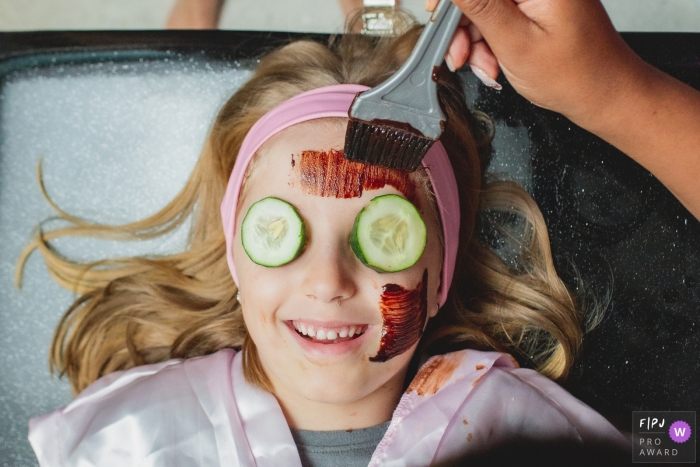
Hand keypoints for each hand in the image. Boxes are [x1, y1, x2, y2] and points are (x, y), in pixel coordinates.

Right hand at [429, 0, 699, 219]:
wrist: (606, 95)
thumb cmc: (575, 75)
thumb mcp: (514, 41)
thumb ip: (479, 3)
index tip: (435, 14)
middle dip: (461, 21)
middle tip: (457, 53)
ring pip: (483, 3)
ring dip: (473, 37)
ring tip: (484, 67)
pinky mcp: (535, 2)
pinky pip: (496, 13)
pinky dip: (488, 39)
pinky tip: (493, 61)